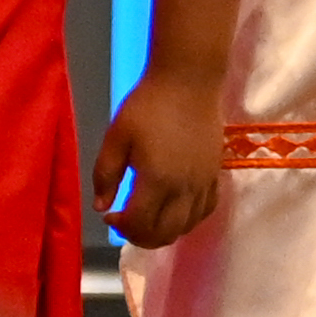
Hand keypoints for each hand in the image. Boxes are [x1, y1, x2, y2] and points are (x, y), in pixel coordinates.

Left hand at [97, 51, 231, 251]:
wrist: (188, 80)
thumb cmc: (147, 104)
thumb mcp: (116, 136)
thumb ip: (105, 174)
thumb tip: (101, 207)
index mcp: (156, 180)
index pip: (139, 224)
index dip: (121, 228)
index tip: (110, 215)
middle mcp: (183, 189)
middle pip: (165, 234)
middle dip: (140, 237)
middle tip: (126, 223)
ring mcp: (203, 183)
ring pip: (186, 227)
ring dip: (164, 231)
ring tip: (148, 218)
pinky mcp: (215, 174)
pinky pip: (205, 211)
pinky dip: (188, 219)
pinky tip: (174, 209)